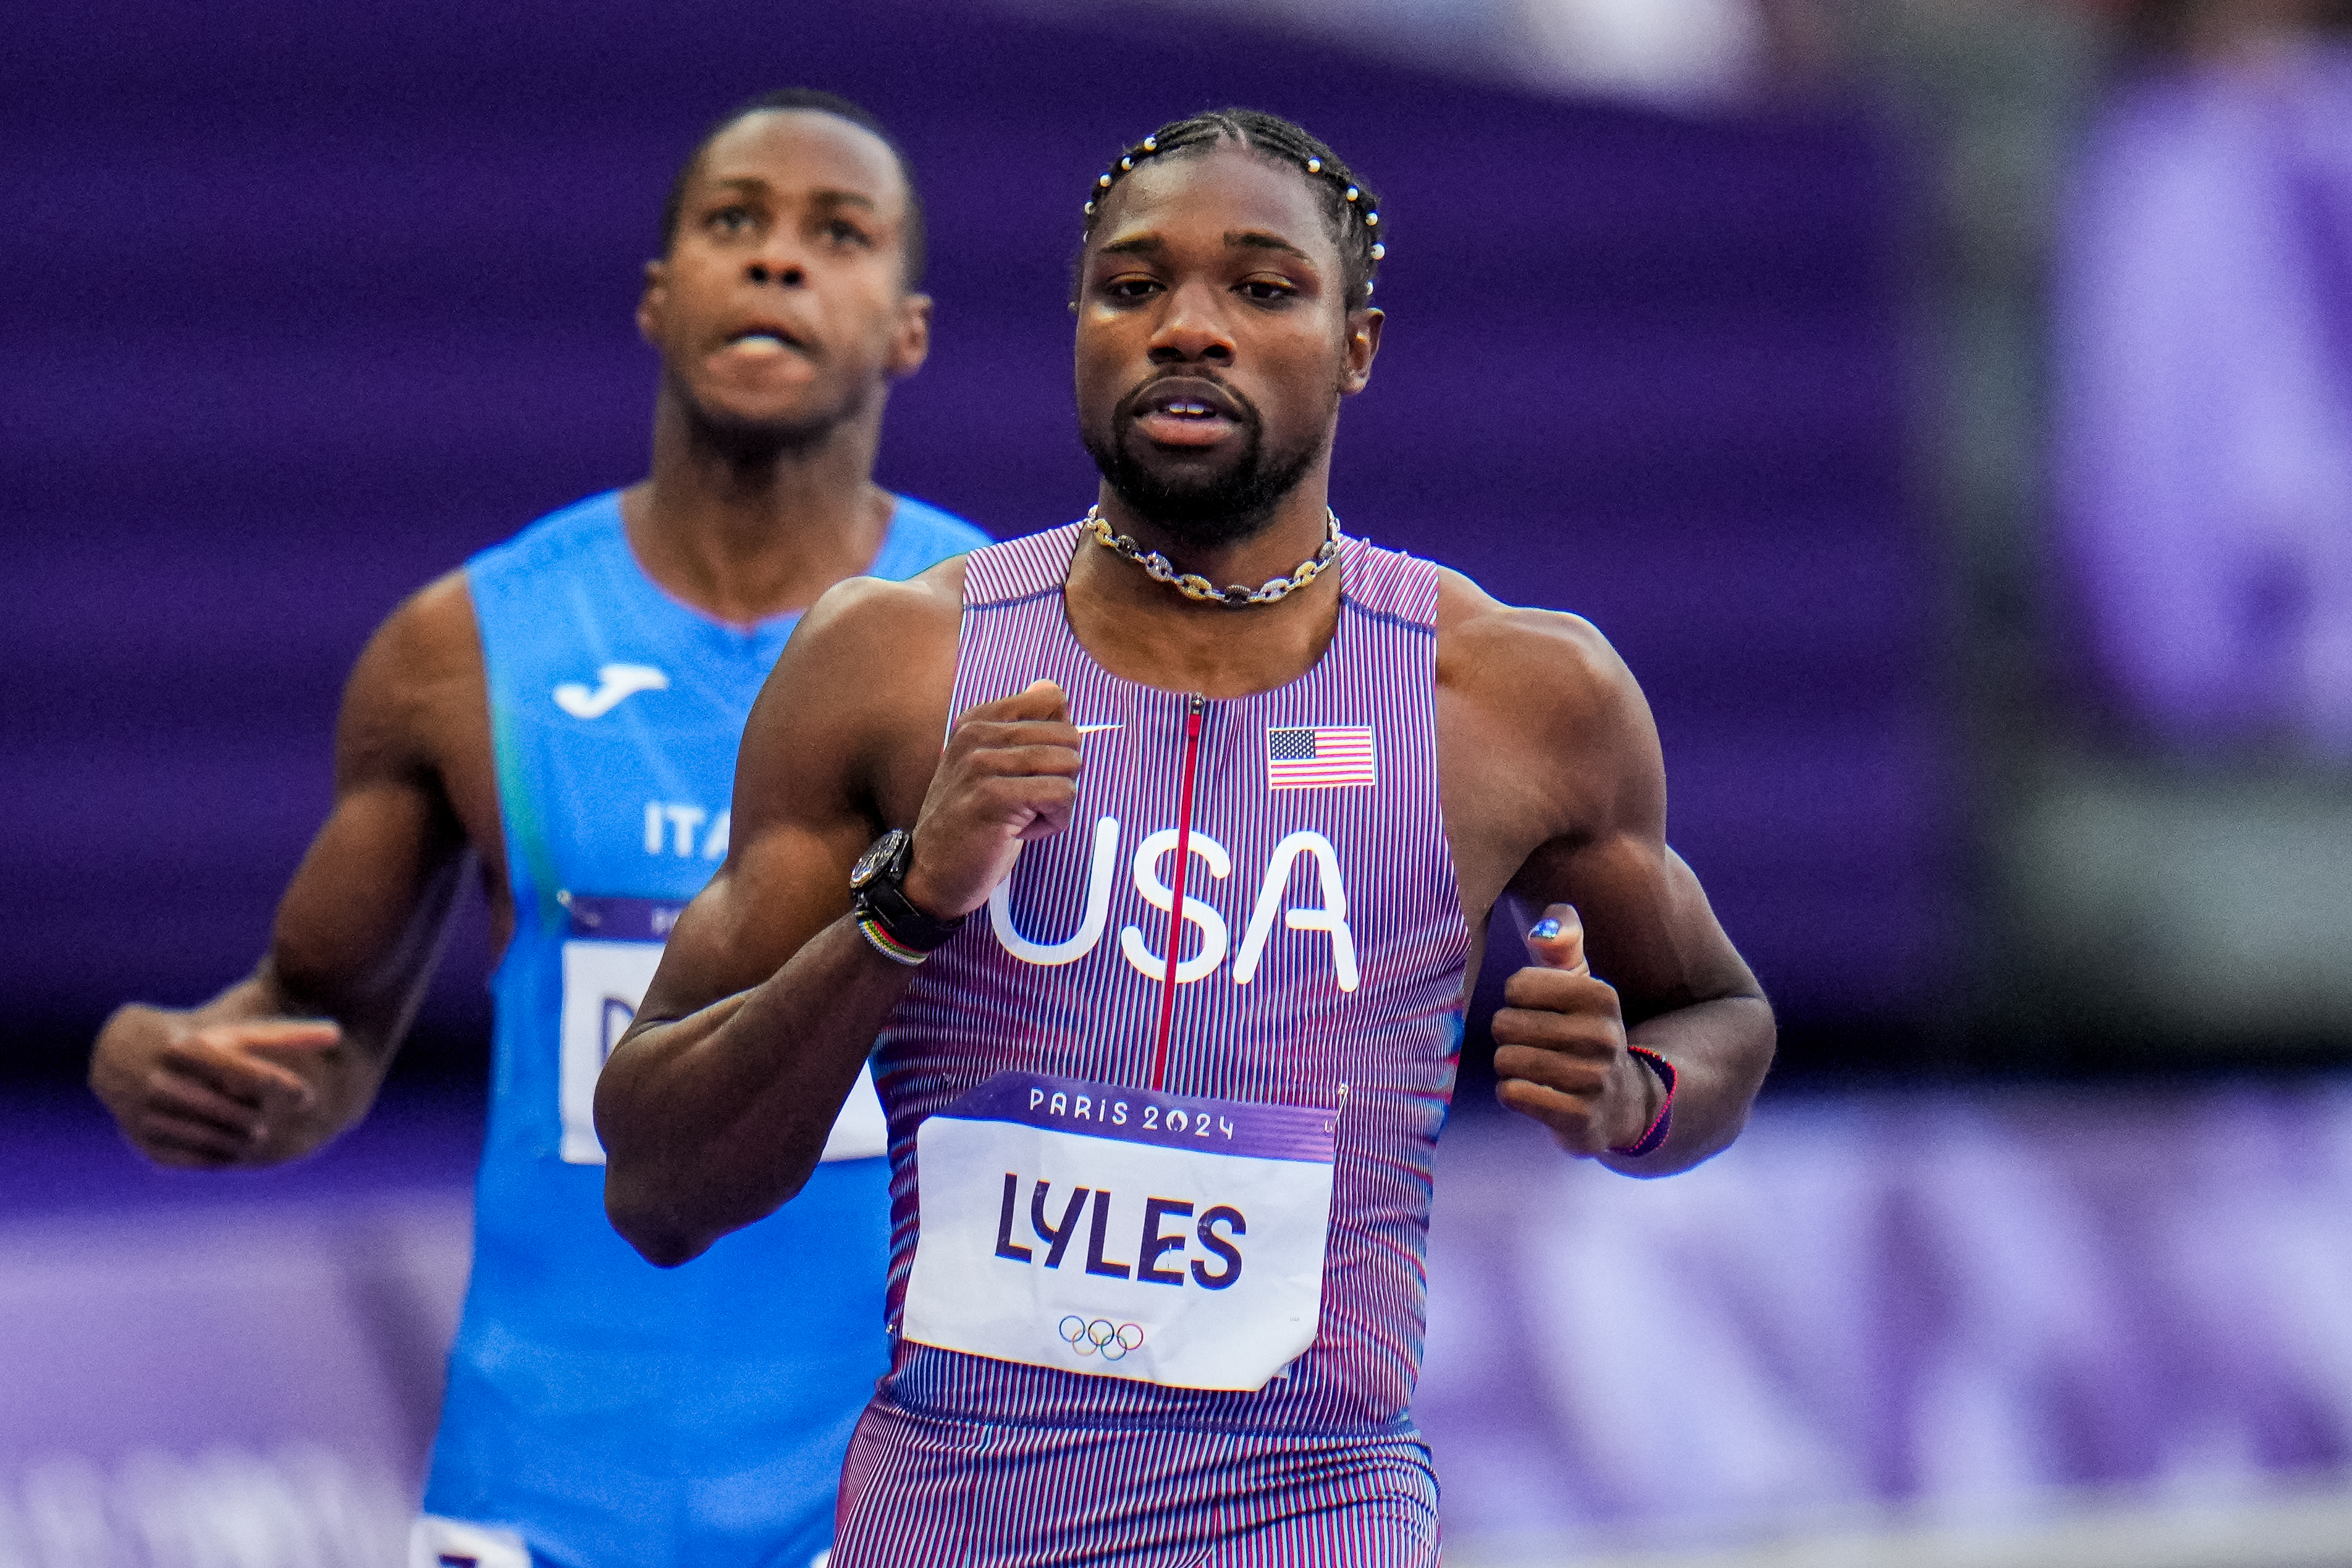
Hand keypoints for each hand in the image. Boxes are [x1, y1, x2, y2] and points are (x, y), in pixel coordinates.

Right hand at [90, 1006, 342, 1168]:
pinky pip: (188, 1156)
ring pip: (208, 1136)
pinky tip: (234, 1148)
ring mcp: (145, 1114)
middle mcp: (160, 1081)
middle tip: (273, 1123)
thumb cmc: (197, 1039)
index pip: (240, 1071)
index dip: (278, 1084)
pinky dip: (215, 1155)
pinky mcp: (143, 1141)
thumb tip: (338, 1033)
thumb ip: (286, 1036)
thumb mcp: (236, 1033)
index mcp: (186, 1047)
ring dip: (239, 1139)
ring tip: (257, 1133)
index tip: (307, 1096)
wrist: (122, 1055)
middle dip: (255, 1118)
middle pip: (226, 1110)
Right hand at [900, 680, 1083, 918]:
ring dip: (1057, 802)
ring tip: (1021, 816)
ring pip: (1069, 765)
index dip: (1057, 741)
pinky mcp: (993, 796)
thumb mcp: (994, 766)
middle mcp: (977, 734)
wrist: (934, 874)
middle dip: (1061, 775)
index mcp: (978, 720)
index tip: (1029, 772)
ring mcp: (982, 763)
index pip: (1051, 698)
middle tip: (1027, 801)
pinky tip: (1021, 830)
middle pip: (1068, 735)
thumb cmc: (974, 823)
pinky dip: (1054, 822)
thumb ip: (1022, 728)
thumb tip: (1051, 688)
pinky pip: (1062, 795)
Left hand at [1491, 903, 1658, 1155]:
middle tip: (1531, 1043)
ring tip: (1533, 1068)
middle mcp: (1603, 1036)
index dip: (1515, 1000)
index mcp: (1600, 996)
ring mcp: (1593, 1080)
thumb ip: (1562, 942)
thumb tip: (1543, 932)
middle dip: (1507, 1035)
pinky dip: (1512, 1093)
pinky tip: (1533, 1093)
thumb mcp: (1580, 983)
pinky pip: (1512, 1094)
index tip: (1538, 1010)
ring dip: (1509, 1066)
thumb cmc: (1583, 1032)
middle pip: (1505, 1024)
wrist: (1620, 1102)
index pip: (1517, 986)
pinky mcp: (1578, 1118)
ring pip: (1506, 1060)